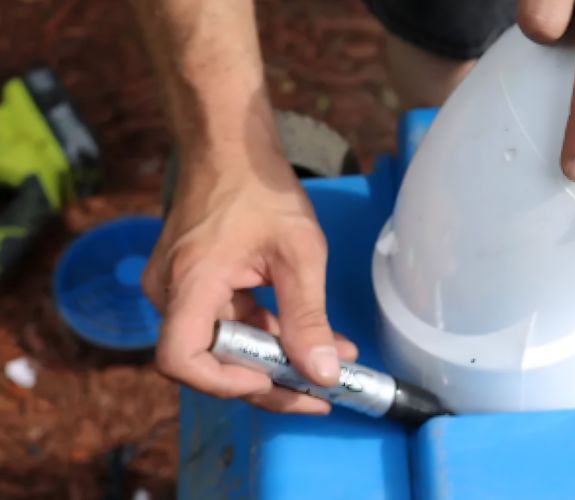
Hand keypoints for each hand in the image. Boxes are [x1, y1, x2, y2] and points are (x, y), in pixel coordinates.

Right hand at [142, 150, 357, 413]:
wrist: (230, 146)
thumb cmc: (261, 188)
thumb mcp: (300, 254)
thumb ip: (308, 317)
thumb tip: (323, 373)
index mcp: (189, 281)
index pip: (180, 360)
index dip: (225, 383)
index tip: (274, 380)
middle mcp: (170, 291)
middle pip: (210, 360)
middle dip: (268, 380)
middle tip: (319, 394)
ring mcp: (177, 288)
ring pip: (222, 344)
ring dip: (273, 358)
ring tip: (329, 361)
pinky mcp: (191, 284)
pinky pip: (224, 322)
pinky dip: (264, 333)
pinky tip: (308, 337)